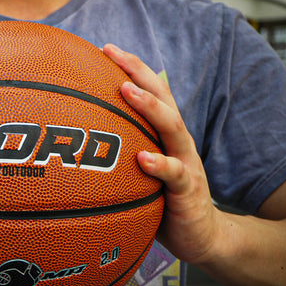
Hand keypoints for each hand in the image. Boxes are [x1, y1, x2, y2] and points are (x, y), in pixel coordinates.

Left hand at [103, 44, 223, 263]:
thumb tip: (84, 145)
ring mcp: (185, 162)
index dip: (132, 69)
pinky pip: (175, 173)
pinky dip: (159, 164)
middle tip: (111, 53)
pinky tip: (142, 158)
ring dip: (149, 107)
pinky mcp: (188, 189)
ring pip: (171, 127)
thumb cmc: (163, 202)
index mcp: (164, 136)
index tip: (105, 49)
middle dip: (137, 73)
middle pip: (162, 98)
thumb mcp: (141, 173)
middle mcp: (177, 142)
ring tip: (125, 90)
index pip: (151, 93)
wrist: (201, 237)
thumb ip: (124, 155)